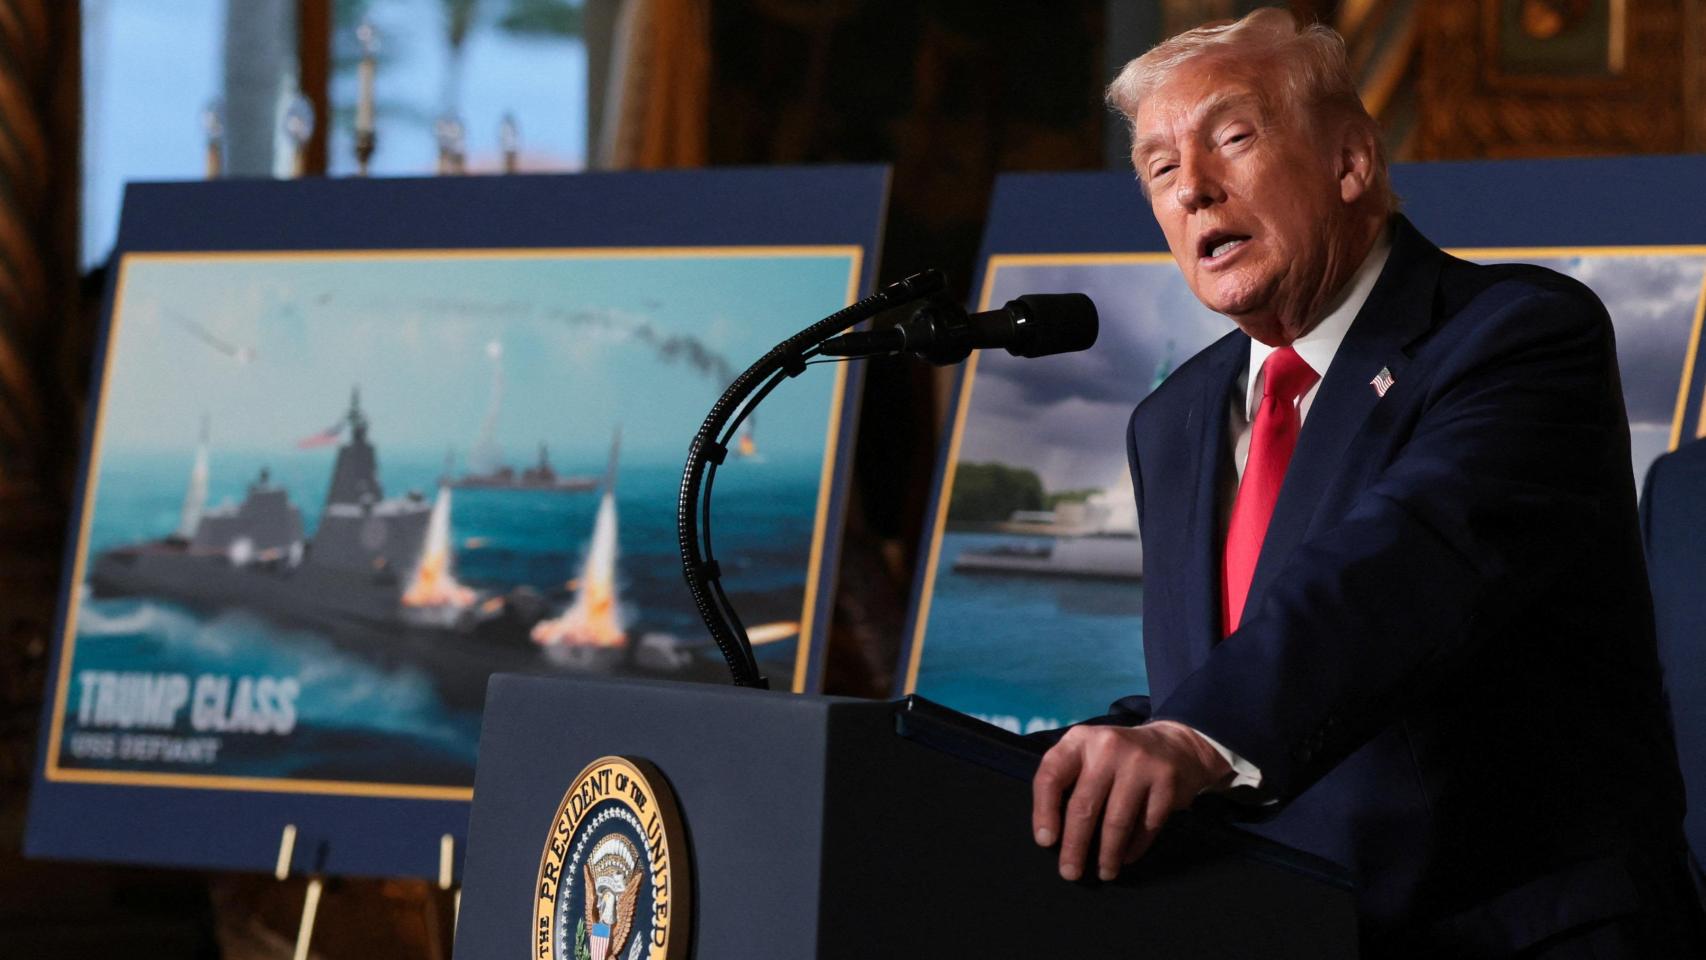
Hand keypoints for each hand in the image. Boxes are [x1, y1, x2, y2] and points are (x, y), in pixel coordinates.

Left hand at [1031, 721, 1232, 880]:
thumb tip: (1051, 836)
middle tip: (1070, 872)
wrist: (1172, 745)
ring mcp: (1139, 763)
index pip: (1051, 776)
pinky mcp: (1165, 781)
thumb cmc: (1116, 759)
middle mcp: (1107, 746)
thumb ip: (1067, 781)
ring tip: (1104, 872)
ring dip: (1108, 854)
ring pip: (1116, 821)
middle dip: (1075, 846)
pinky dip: (1134, 847)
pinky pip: (1146, 825)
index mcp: (1079, 740)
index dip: (1044, 812)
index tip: (1046, 842)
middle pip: (1084, 805)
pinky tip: (1126, 858)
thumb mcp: (1087, 754)